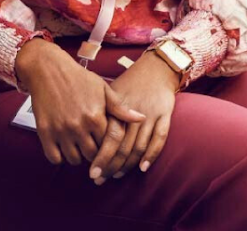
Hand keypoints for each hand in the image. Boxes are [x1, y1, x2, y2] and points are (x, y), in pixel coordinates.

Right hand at [15, 39, 145, 167]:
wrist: (48, 69)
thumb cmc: (78, 78)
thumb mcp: (102, 89)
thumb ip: (120, 108)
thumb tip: (141, 118)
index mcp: (96, 116)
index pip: (109, 145)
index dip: (110, 147)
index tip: (107, 145)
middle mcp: (78, 126)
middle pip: (92, 156)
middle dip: (95, 154)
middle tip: (94, 148)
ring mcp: (60, 130)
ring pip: (74, 159)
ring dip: (79, 157)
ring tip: (80, 147)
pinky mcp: (44, 133)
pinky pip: (54, 158)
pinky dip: (60, 157)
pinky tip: (64, 148)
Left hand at [90, 52, 179, 182]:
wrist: (155, 68)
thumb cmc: (128, 83)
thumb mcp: (109, 93)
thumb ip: (100, 114)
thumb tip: (82, 135)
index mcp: (117, 108)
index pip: (109, 139)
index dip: (101, 158)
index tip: (92, 172)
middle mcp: (133, 113)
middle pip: (122, 147)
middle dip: (110, 166)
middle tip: (100, 178)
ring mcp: (151, 114)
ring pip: (139, 147)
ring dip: (127, 165)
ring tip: (117, 175)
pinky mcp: (165, 115)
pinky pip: (159, 139)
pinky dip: (152, 155)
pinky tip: (143, 167)